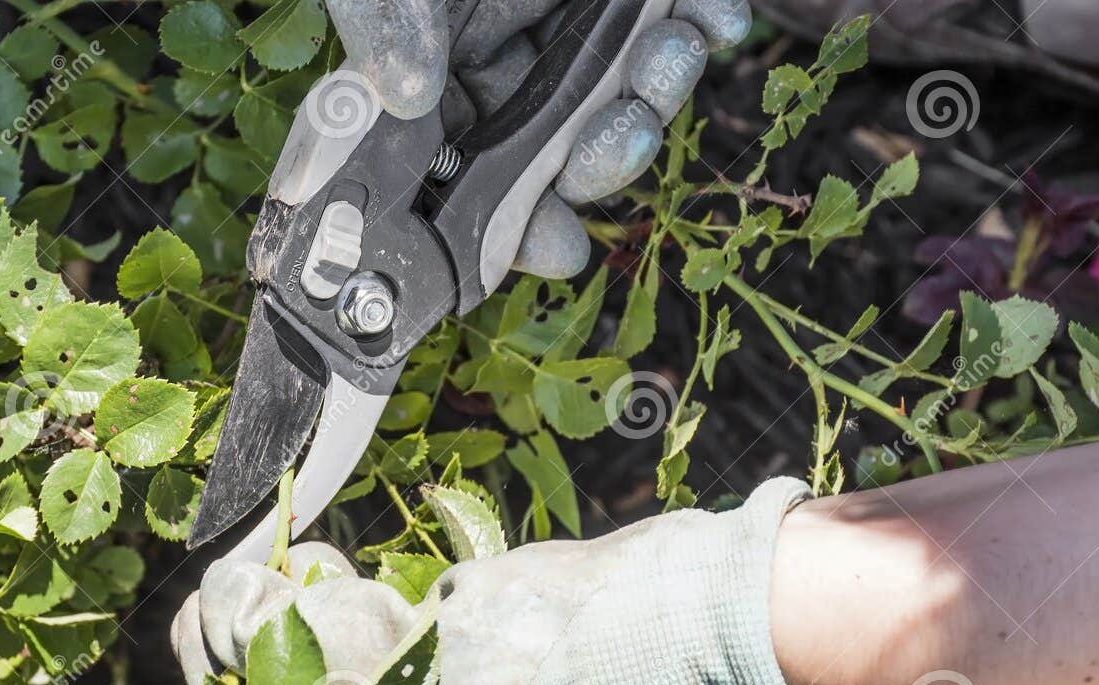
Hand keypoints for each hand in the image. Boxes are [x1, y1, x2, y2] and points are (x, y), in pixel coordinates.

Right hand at [326, 0, 753, 277]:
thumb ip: (384, 21)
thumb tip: (410, 95)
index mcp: (426, 73)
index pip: (466, 173)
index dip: (513, 222)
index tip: (561, 249)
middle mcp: (493, 53)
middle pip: (558, 142)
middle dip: (605, 150)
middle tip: (630, 127)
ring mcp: (559, 14)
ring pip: (621, 85)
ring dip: (660, 89)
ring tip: (683, 47)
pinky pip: (664, 16)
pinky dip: (696, 20)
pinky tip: (714, 15)